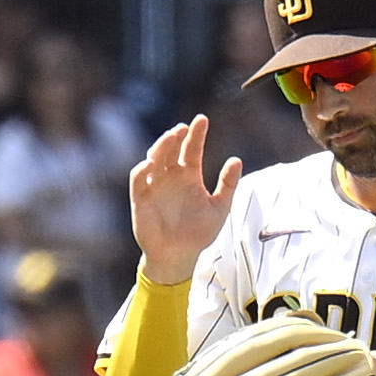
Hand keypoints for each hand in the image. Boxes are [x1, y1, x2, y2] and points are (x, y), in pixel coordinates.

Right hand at [129, 116, 243, 279]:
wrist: (180, 256)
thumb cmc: (199, 233)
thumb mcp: (219, 208)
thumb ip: (227, 184)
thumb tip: (237, 160)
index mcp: (189, 176)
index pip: (191, 149)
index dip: (196, 134)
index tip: (202, 119)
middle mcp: (170, 177)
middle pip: (171, 149)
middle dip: (176, 136)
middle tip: (184, 127)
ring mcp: (155, 185)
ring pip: (154, 158)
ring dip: (160, 146)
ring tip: (171, 137)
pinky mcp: (140, 198)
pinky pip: (138, 180)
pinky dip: (142, 170)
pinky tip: (150, 163)